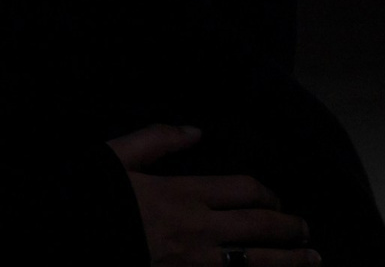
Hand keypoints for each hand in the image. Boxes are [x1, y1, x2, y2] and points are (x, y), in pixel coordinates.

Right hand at [110, 125, 318, 266]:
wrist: (71, 236)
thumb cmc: (92, 198)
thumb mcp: (116, 157)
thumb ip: (157, 139)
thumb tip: (195, 131)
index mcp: (184, 193)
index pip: (244, 190)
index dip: (268, 195)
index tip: (277, 201)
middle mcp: (199, 230)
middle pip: (260, 228)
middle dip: (290, 230)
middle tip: (307, 233)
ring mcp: (197, 263)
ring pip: (256, 264)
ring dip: (289, 264)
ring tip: (312, 263)